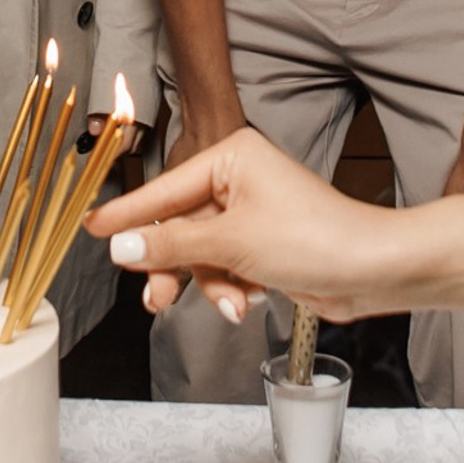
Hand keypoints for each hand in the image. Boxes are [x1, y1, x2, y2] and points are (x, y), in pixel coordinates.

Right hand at [90, 126, 368, 323]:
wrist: (373, 269)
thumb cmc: (316, 239)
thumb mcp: (232, 243)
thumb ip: (172, 245)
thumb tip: (123, 245)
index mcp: (231, 158)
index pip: (164, 189)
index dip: (127, 214)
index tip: (90, 228)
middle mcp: (239, 179)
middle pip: (179, 226)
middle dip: (174, 266)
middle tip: (154, 298)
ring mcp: (252, 213)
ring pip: (201, 253)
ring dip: (209, 283)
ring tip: (227, 304)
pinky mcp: (263, 243)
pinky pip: (224, 265)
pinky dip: (231, 286)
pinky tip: (249, 299)